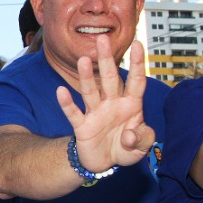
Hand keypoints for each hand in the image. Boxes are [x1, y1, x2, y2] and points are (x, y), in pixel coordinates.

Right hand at [57, 36, 154, 173]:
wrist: (105, 162)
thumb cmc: (125, 148)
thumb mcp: (141, 147)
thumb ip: (142, 139)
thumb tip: (129, 134)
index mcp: (130, 105)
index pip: (135, 81)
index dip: (137, 63)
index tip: (138, 44)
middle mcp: (112, 104)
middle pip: (109, 79)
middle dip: (107, 59)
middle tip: (102, 39)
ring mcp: (95, 113)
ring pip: (90, 91)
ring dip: (86, 76)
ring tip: (84, 60)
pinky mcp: (82, 126)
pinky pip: (73, 113)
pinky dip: (67, 103)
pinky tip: (61, 91)